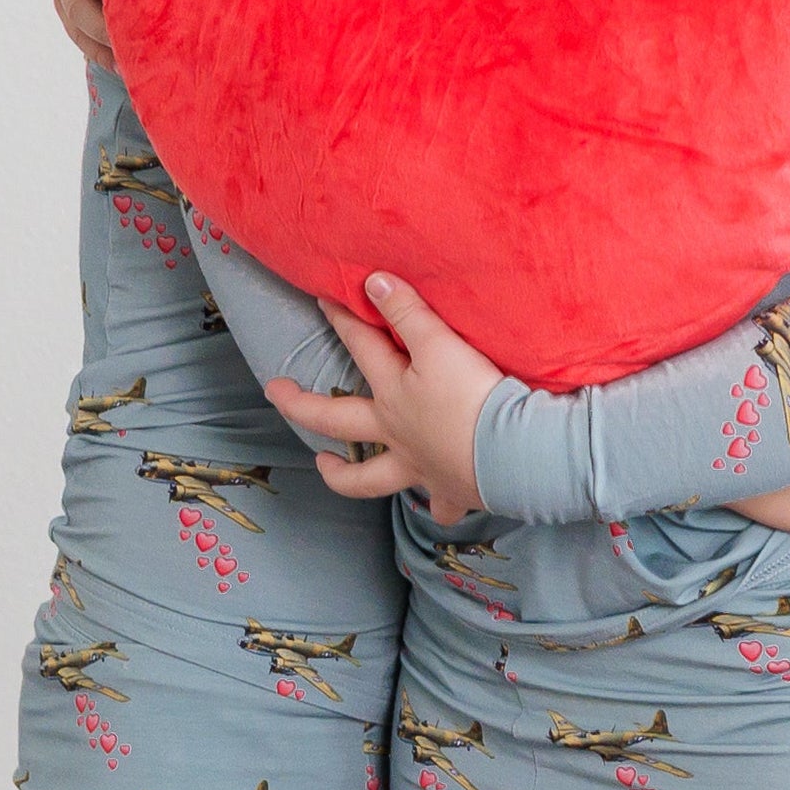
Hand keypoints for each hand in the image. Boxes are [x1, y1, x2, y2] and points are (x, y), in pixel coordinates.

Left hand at [264, 273, 496, 524]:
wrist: (514, 455)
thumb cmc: (475, 397)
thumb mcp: (442, 346)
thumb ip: (408, 313)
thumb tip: (373, 282)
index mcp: (393, 395)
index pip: (362, 346)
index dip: (342, 319)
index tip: (321, 298)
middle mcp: (396, 434)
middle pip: (338, 421)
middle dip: (302, 405)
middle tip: (275, 393)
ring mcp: (419, 467)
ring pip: (369, 478)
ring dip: (343, 474)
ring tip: (325, 466)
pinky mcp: (452, 491)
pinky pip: (441, 506)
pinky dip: (438, 508)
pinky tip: (436, 507)